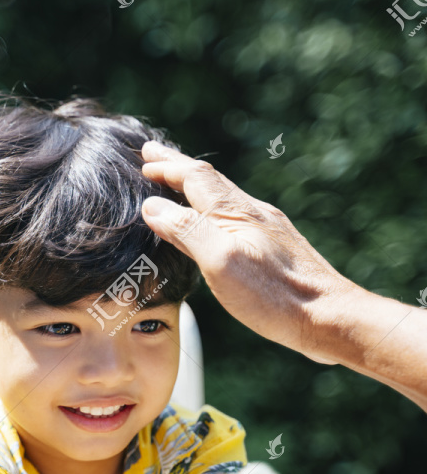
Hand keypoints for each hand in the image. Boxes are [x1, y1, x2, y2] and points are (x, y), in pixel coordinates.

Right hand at [141, 140, 357, 364]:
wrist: (329, 317)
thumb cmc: (274, 296)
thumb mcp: (221, 263)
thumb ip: (187, 230)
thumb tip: (154, 207)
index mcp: (236, 213)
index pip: (194, 177)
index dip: (167, 167)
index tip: (144, 160)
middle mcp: (254, 212)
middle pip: (210, 180)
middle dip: (178, 167)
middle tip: (153, 156)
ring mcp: (268, 228)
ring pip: (224, 197)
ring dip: (195, 186)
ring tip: (177, 184)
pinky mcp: (276, 246)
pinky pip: (237, 215)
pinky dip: (213, 208)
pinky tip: (215, 222)